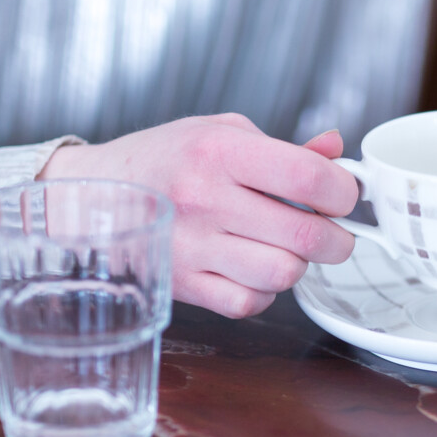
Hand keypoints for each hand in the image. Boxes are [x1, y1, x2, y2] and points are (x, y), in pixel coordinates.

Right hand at [38, 114, 357, 317]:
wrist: (93, 196)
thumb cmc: (164, 159)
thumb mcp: (221, 132)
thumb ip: (284, 148)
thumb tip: (336, 152)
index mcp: (220, 150)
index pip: (309, 178)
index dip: (343, 192)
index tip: (343, 195)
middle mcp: (206, 198)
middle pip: (305, 236)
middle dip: (336, 239)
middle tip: (332, 232)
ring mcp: (193, 247)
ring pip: (282, 275)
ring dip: (297, 265)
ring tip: (284, 248)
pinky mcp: (184, 285)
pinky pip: (249, 303)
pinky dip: (263, 292)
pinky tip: (252, 268)